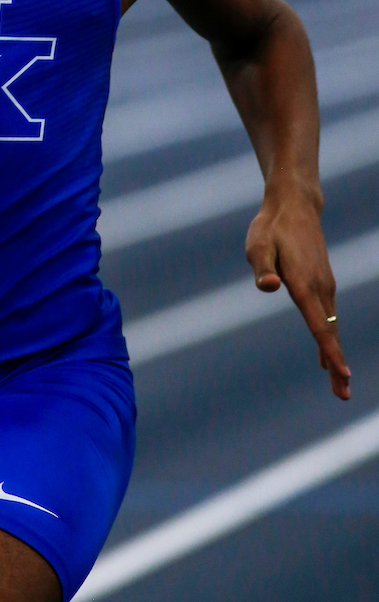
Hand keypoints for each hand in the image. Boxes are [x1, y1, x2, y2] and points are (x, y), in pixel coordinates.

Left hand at [245, 196, 350, 400]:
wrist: (295, 206)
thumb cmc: (271, 226)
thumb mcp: (258, 243)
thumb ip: (261, 266)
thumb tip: (267, 286)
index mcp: (304, 283)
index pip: (318, 324)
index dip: (329, 350)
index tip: (342, 373)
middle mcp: (320, 287)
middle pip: (330, 332)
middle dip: (336, 364)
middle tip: (342, 395)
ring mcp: (324, 285)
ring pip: (332, 326)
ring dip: (335, 355)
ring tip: (339, 383)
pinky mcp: (323, 282)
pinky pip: (328, 317)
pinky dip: (330, 338)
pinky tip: (326, 354)